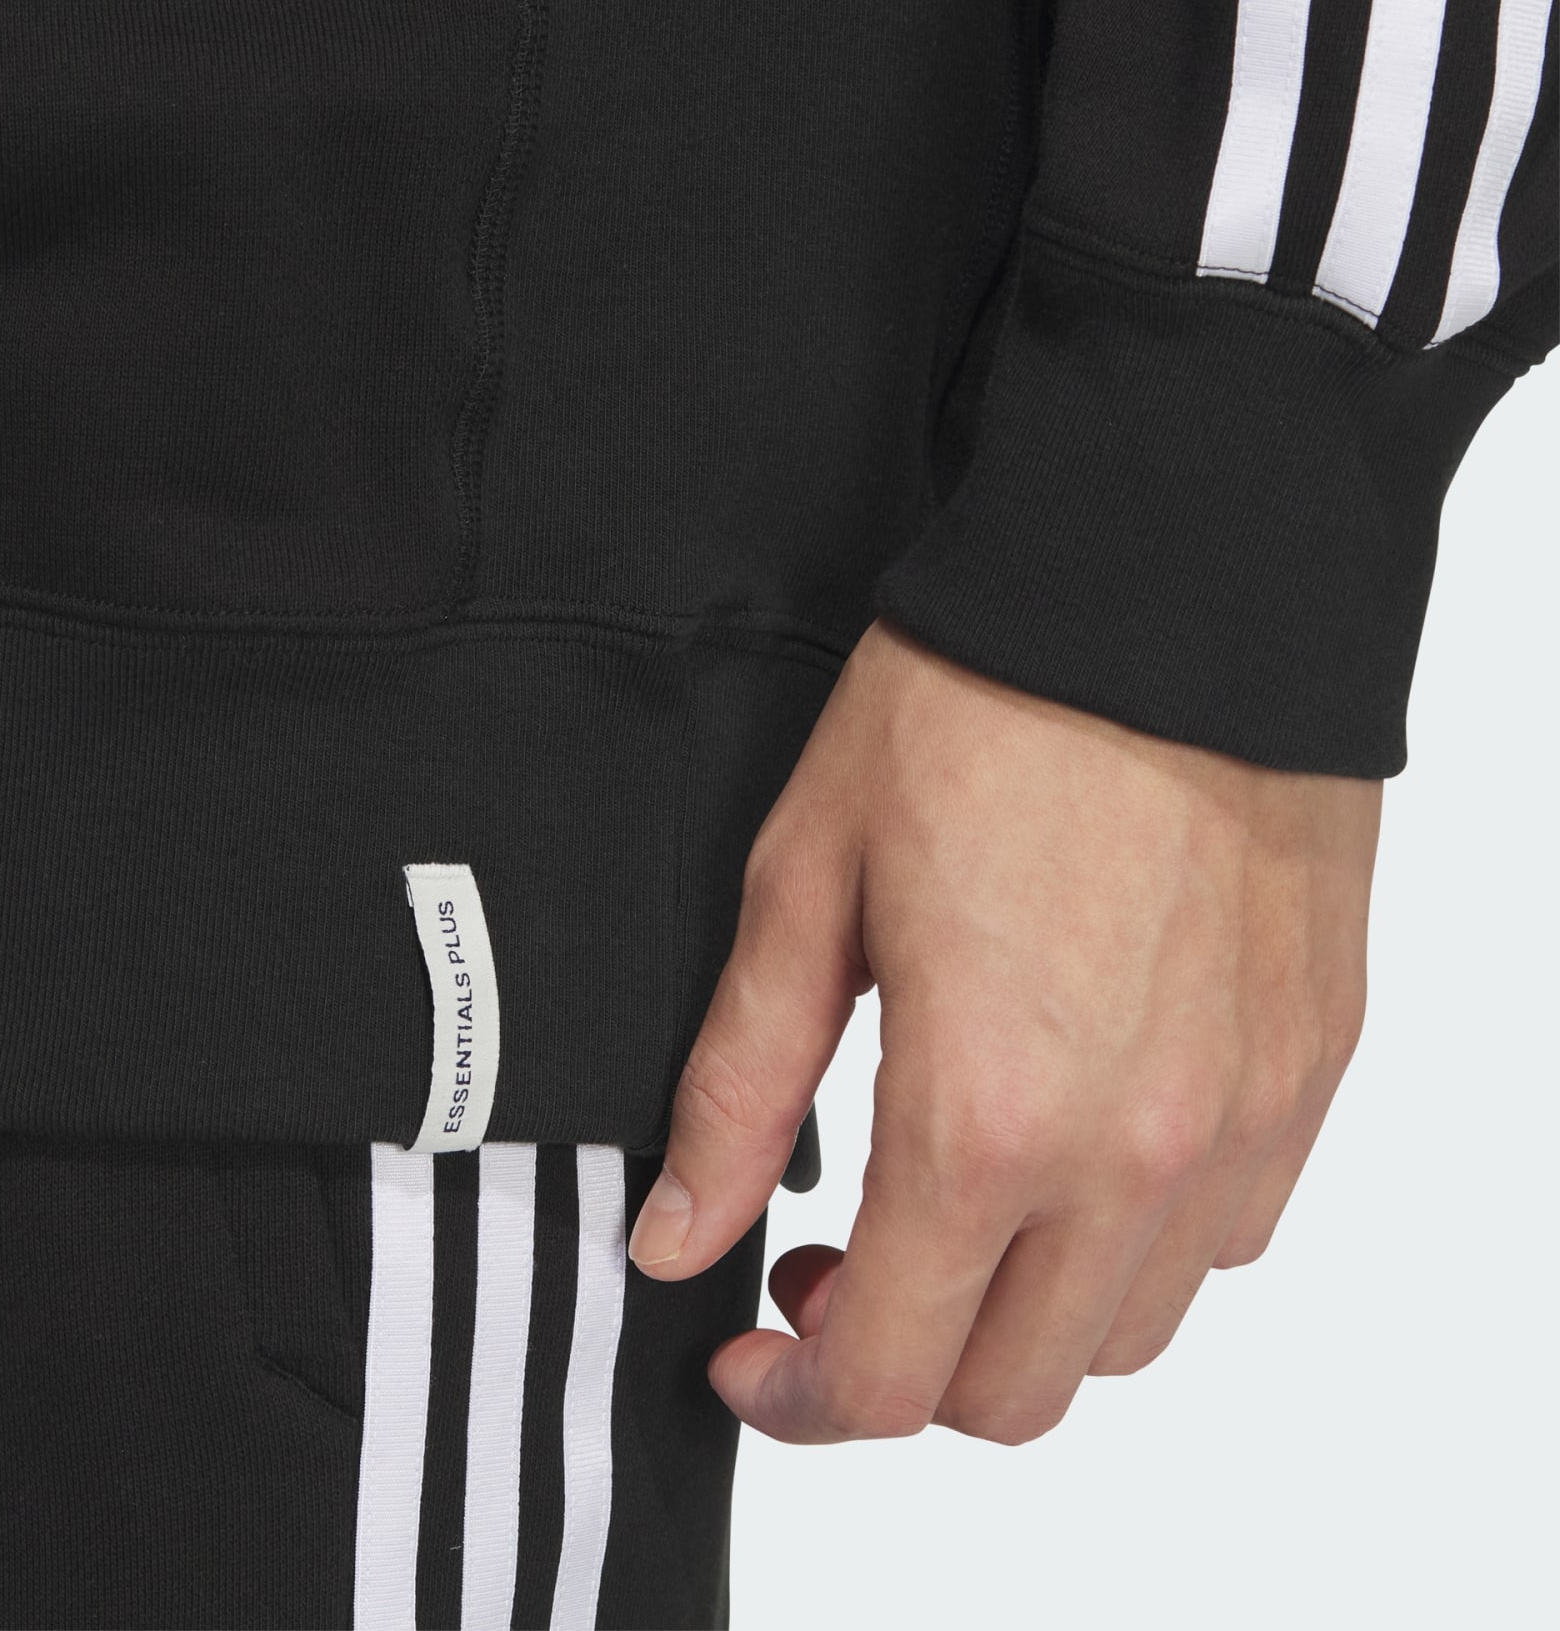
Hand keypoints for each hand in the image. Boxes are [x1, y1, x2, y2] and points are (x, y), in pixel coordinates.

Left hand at [629, 621, 1379, 1444]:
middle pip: (1016, 1393)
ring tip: (954, 1200)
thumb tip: (677, 1236)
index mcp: (987, 1113)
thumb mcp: (804, 883)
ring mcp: (1243, 1119)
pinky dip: (1135, 1241)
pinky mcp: (1309, 1064)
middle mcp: (1137, 1153)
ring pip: (1130, 1334)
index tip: (749, 1352)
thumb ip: (738, 1086)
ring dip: (1021, 1314)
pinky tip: (1071, 1137)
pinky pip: (1228, 1233)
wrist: (1163, 586)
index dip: (800, 1400)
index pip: (892, 1376)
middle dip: (901, 1370)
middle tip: (833, 1263)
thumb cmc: (974, 710)